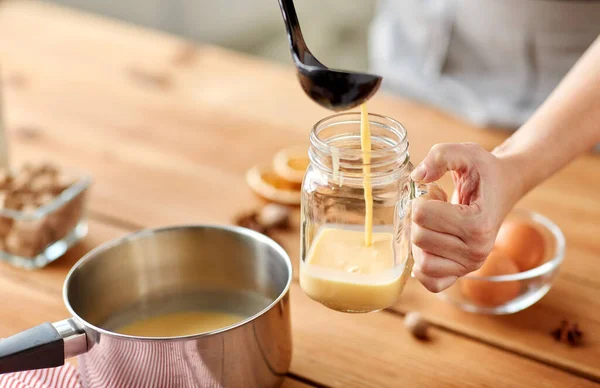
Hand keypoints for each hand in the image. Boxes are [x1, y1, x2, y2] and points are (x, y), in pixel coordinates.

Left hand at [410, 143, 522, 291]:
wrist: (504, 187)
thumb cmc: (484, 172)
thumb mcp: (466, 153)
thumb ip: (440, 155)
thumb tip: (417, 177)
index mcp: (478, 223)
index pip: (421, 214)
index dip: (421, 198)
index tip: (436, 192)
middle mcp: (477, 250)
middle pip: (418, 237)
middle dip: (418, 217)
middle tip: (436, 207)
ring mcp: (470, 265)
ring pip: (420, 262)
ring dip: (419, 239)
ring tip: (435, 225)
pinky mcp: (461, 273)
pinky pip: (431, 282)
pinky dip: (422, 267)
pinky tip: (429, 246)